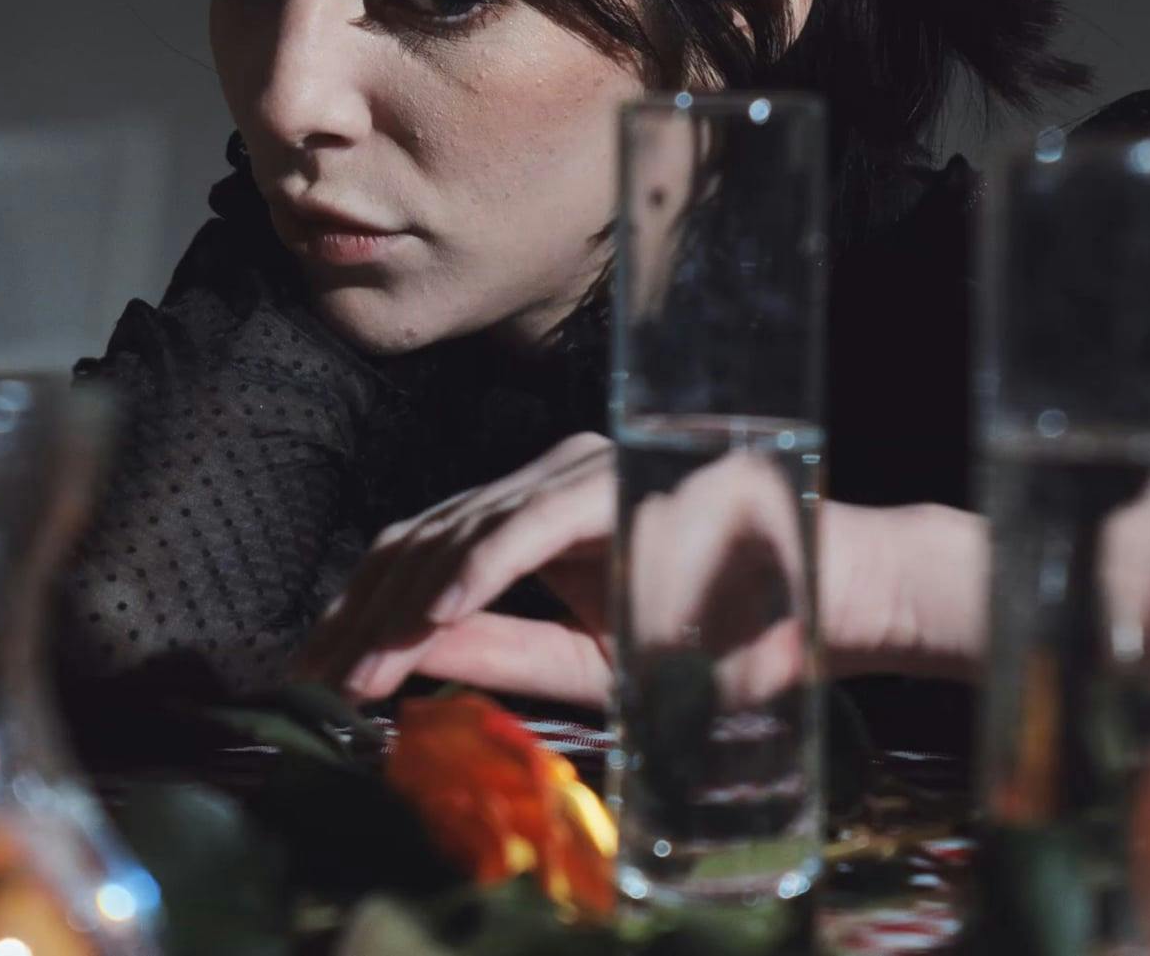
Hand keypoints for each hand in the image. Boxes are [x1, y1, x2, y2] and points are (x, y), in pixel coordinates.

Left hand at [289, 431, 994, 711]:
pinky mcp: (619, 483)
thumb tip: (406, 656)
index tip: (315, 675)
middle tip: (309, 681)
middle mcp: (548, 474)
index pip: (423, 553)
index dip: (363, 614)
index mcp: (537, 509)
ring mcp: (582, 468)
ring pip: (458, 530)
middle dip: (360, 616)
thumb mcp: (592, 657)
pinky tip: (433, 620)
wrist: (841, 599)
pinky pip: (529, 526)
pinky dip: (475, 569)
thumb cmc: (725, 628)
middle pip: (420, 538)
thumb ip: (501, 647)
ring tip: (357, 670)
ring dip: (400, 609)